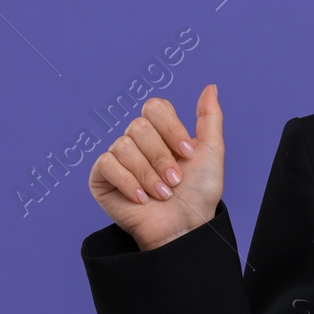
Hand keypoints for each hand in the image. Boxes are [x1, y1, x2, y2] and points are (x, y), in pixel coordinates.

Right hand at [88, 83, 224, 250]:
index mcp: (161, 131)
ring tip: (161, 194)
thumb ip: (210, 117)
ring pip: (124, 145)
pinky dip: (128, 182)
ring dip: (148, 175)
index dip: (171, 129)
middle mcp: (137, 141)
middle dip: (162, 158)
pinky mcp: (101, 177)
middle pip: (139, 127)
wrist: (184, 226)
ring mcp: (117, 158)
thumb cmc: (198, 194)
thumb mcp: (211, 152)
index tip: (188, 154)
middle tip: (174, 181)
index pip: (155, 107)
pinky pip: (107, 163)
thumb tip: (210, 86)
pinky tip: (141, 199)